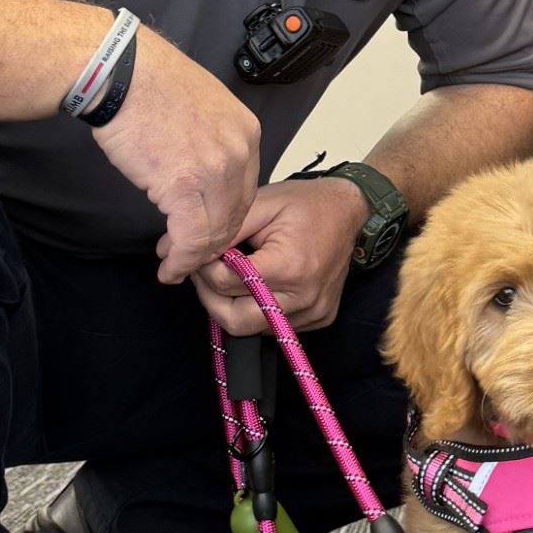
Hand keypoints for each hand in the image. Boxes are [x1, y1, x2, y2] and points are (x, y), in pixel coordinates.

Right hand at [89, 28, 260, 282]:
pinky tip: (169, 267)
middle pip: (235, 214)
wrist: (122, 72)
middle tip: (190, 257)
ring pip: (215, 230)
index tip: (206, 233)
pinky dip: (181, 259)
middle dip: (212, 242)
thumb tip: (201, 178)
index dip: (224, 219)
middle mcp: (239, 151)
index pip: (246, 191)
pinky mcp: (184, 185)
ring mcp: (215, 169)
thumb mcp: (202, 110)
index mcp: (246, 132)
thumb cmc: (149, 86)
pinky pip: (191, 237)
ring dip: (196, 256)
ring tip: (176, 266)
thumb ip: (212, 145)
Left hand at [193, 177, 367, 334]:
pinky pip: (275, 327)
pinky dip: (258, 311)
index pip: (225, 284)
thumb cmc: (306, 204)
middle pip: (235, 320)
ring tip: (231, 277)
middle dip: (210, 298)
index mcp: (288, 266)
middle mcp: (304, 296)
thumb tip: (183, 253)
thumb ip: (223, 232)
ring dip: (233, 306)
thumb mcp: (261, 204)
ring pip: (252, 329)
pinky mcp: (319, 318)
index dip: (203, 269)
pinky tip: (257, 287)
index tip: (201, 256)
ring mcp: (314, 312)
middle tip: (206, 274)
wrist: (349, 210)